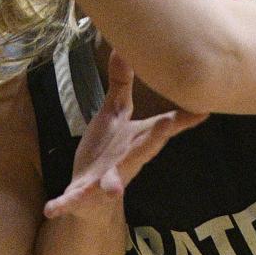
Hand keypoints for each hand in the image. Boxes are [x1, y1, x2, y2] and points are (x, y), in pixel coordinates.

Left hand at [43, 50, 204, 219]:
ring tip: (114, 189)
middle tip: (169, 124)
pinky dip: (63, 204)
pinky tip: (52, 208)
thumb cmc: (107, 151)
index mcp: (135, 142)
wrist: (88, 197)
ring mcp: (104, 182)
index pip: (160, 129)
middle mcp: (126, 162)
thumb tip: (125, 47)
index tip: (203, 108)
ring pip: (113, 183)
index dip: (181, 118)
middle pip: (144, 150)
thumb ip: (121, 85)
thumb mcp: (114, 115)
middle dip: (156, 137)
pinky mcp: (81, 197)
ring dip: (113, 185)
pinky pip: (73, 201)